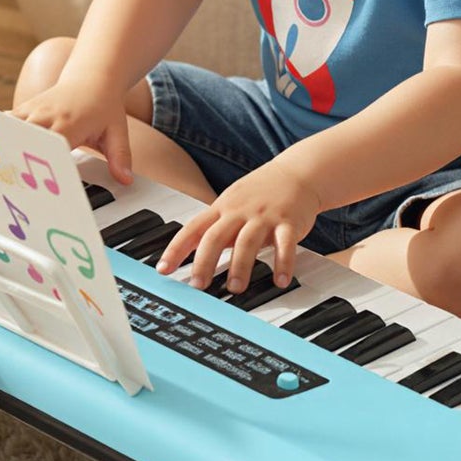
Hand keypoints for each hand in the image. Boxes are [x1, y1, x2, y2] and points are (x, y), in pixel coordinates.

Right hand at [11, 77, 134, 184]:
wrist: (93, 77)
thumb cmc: (104, 106)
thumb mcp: (117, 131)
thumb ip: (120, 156)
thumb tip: (125, 179)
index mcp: (70, 124)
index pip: (52, 146)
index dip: (43, 163)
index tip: (36, 182)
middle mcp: (48, 115)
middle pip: (25, 139)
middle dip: (17, 158)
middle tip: (8, 182)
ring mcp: (33, 110)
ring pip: (10, 128)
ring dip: (3, 145)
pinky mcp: (24, 108)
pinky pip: (6, 122)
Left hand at [155, 155, 321, 292]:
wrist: (297, 173)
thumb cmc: (260, 192)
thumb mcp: (231, 204)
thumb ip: (214, 227)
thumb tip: (188, 252)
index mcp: (222, 208)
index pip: (193, 229)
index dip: (176, 249)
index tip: (163, 269)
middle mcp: (240, 211)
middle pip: (216, 236)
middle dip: (204, 262)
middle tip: (198, 285)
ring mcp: (264, 216)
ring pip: (248, 241)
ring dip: (240, 266)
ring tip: (235, 287)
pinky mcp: (288, 222)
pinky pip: (285, 244)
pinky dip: (283, 263)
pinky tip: (280, 280)